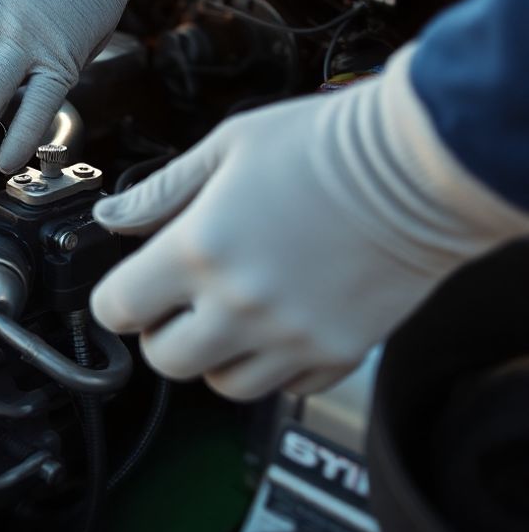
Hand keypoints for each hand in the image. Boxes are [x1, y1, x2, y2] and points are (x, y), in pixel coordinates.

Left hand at [91, 46, 528, 400]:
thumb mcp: (227, 147)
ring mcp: (292, 336)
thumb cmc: (325, 144)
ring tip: (233, 314)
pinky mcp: (339, 353)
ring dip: (217, 357)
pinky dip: (275, 367)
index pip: (118, 308)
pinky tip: (282, 322)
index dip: (117, 300)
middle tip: (182, 302)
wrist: (419, 165)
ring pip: (224, 386)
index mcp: (200, 250)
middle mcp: (241, 304)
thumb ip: (161, 191)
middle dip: (163, 333)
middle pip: (166, 360)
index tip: (131, 288)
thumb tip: (113, 217)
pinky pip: (287, 387)